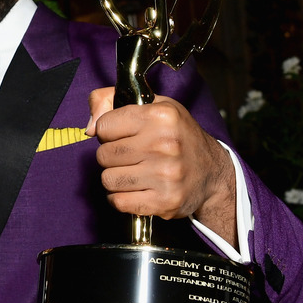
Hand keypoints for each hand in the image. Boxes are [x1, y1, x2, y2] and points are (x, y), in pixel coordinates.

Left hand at [86, 87, 236, 243]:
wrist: (213, 173)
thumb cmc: (178, 135)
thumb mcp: (153, 104)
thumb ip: (110, 100)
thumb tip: (89, 128)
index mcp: (161, 116)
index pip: (104, 127)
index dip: (109, 132)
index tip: (123, 134)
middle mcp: (164, 145)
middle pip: (103, 155)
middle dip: (111, 156)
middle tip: (131, 155)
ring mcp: (165, 175)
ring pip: (108, 179)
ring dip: (116, 177)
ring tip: (135, 171)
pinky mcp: (164, 201)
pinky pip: (118, 201)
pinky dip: (121, 198)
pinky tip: (136, 189)